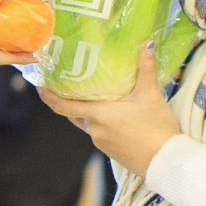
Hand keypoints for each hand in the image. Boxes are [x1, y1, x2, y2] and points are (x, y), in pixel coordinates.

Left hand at [37, 45, 181, 176]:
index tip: (39, 87)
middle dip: (71, 103)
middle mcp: (94, 130)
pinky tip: (116, 118)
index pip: (63, 107)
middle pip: (75, 115)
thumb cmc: (157, 128)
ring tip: (99, 99)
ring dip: (91, 113)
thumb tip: (146, 44)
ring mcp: (101, 143)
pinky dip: (102, 125)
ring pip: (89, 125)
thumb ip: (146, 69)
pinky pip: (100, 135)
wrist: (166, 161)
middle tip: (70, 88)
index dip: (48, 97)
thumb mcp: (151, 95)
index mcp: (98, 115)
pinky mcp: (111, 152)